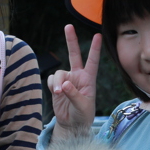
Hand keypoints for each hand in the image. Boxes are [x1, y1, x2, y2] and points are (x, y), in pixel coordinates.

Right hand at [48, 24, 100, 140]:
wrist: (71, 123)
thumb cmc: (83, 115)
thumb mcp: (83, 106)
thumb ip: (74, 94)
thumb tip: (64, 84)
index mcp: (89, 78)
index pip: (92, 61)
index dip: (94, 48)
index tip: (98, 35)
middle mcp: (78, 76)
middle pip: (74, 54)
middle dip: (71, 40)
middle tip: (68, 26)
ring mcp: (66, 79)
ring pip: (58, 73)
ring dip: (57, 82)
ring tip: (59, 93)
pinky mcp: (56, 85)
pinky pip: (51, 80)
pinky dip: (52, 86)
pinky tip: (56, 94)